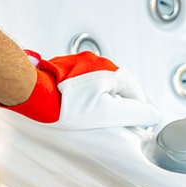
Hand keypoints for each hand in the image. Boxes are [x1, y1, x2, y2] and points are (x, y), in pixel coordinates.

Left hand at [0, 50, 159, 128]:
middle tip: (111, 121)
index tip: (134, 124)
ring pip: (99, 83)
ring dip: (101, 98)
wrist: (33, 93)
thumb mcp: (110, 114)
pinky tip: (76, 105)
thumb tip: (152, 114)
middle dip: (118, 104)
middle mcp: (97, 62)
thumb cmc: (67, 105)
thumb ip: (137, 113)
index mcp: (112, 71)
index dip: (137, 111)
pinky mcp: (64, 66)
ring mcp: (79, 62)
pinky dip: (84, 93)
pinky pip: (82, 81)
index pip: (136, 93)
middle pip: (117, 87)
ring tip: (91, 114)